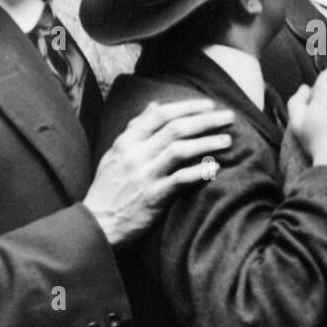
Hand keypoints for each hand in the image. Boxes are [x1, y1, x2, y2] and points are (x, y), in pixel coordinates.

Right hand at [84, 99, 234, 245]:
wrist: (99, 222)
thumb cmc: (109, 186)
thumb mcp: (116, 152)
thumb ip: (136, 128)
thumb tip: (154, 105)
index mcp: (126, 141)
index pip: (160, 115)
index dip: (187, 107)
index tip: (209, 105)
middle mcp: (135, 154)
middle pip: (176, 129)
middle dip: (206, 120)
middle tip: (228, 117)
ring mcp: (144, 175)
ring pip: (180, 150)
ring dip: (207, 143)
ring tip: (228, 140)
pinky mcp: (153, 196)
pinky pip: (180, 179)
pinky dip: (199, 171)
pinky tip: (215, 167)